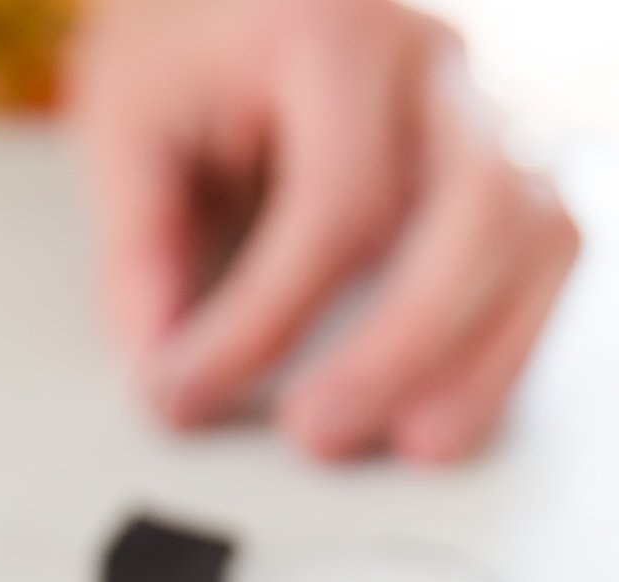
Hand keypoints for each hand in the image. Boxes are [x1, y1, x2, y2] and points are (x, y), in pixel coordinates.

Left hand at [71, 0, 579, 460]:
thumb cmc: (188, 42)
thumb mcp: (129, 119)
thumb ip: (138, 240)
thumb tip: (162, 358)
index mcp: (336, 26)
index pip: (334, 204)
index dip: (261, 323)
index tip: (184, 395)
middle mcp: (435, 63)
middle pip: (477, 212)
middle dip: (401, 346)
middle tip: (317, 436)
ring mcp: (488, 110)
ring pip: (540, 236)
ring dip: (484, 359)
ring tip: (419, 446)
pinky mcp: (508, 164)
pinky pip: (546, 257)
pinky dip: (506, 341)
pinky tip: (449, 406)